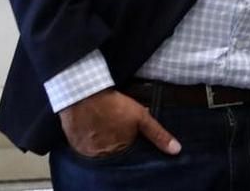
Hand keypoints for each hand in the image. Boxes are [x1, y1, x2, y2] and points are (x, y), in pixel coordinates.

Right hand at [58, 88, 180, 157]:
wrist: (84, 94)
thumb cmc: (114, 105)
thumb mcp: (141, 117)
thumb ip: (158, 135)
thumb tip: (176, 150)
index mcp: (118, 151)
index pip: (128, 154)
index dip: (130, 142)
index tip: (128, 133)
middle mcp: (101, 156)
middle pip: (113, 153)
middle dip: (117, 142)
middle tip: (115, 126)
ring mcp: (86, 151)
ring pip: (98, 149)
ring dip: (102, 141)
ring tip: (104, 124)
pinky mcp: (74, 144)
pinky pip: (84, 146)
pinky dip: (89, 139)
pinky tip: (92, 126)